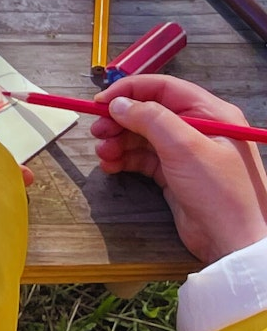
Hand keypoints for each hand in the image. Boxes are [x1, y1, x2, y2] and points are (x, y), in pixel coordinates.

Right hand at [93, 75, 266, 263]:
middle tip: (97, 132)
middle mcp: (198, 129)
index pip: (163, 88)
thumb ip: (151, 119)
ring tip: (103, 153)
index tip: (100, 101)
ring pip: (141, 136)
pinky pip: (142, 158)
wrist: (233, 242)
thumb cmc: (221, 193)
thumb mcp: (185, 148)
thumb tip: (119, 104)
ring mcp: (185, 153)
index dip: (129, 91)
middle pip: (148, 112)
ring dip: (118, 142)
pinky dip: (124, 159)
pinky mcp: (174, 174)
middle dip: (119, 120)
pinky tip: (111, 165)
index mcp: (211, 113)